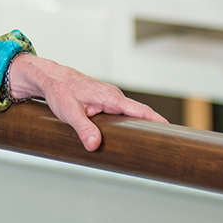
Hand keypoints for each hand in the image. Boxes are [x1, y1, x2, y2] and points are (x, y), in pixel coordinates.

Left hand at [6, 54, 167, 150]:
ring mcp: (110, 99)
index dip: (156, 120)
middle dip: (153, 127)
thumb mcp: (69, 112)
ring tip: (152, 144)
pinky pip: (122, 113)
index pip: (140, 110)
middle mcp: (114, 96)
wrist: (50, 78)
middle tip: (165, 145)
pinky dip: (129, 123)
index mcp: (110, 97)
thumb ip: (83, 128)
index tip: (171, 131)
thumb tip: (95, 145)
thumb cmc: (59, 91)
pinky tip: (131, 135)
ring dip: (140, 126)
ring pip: (130, 114)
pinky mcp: (105, 102)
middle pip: (140, 113)